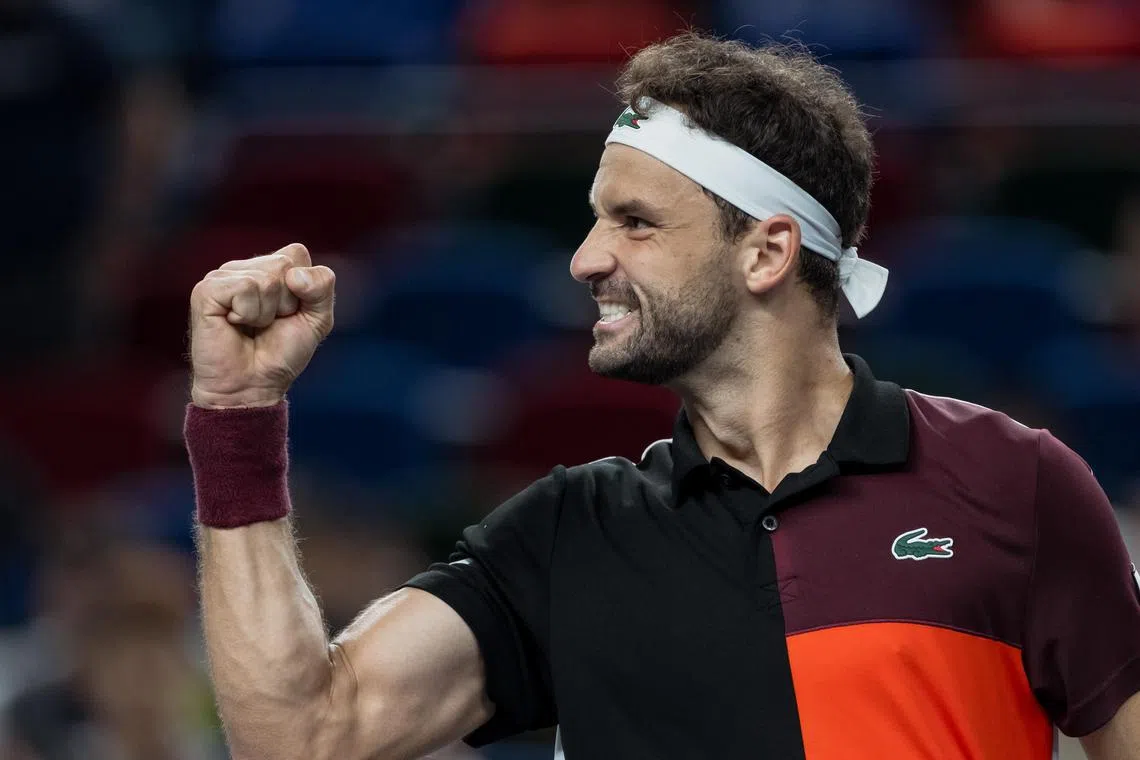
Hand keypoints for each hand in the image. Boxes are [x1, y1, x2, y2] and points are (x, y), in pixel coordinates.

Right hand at [189, 244, 334, 408]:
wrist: (253, 386)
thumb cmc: (281, 353)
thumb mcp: (317, 319)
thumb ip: (322, 288)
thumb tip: (295, 275)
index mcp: (268, 268)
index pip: (297, 253)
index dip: (305, 288)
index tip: (290, 313)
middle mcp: (243, 267)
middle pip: (283, 264)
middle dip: (286, 303)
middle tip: (269, 324)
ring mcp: (222, 277)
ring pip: (266, 279)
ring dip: (267, 313)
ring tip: (252, 327)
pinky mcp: (205, 291)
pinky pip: (244, 288)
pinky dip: (248, 314)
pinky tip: (234, 325)